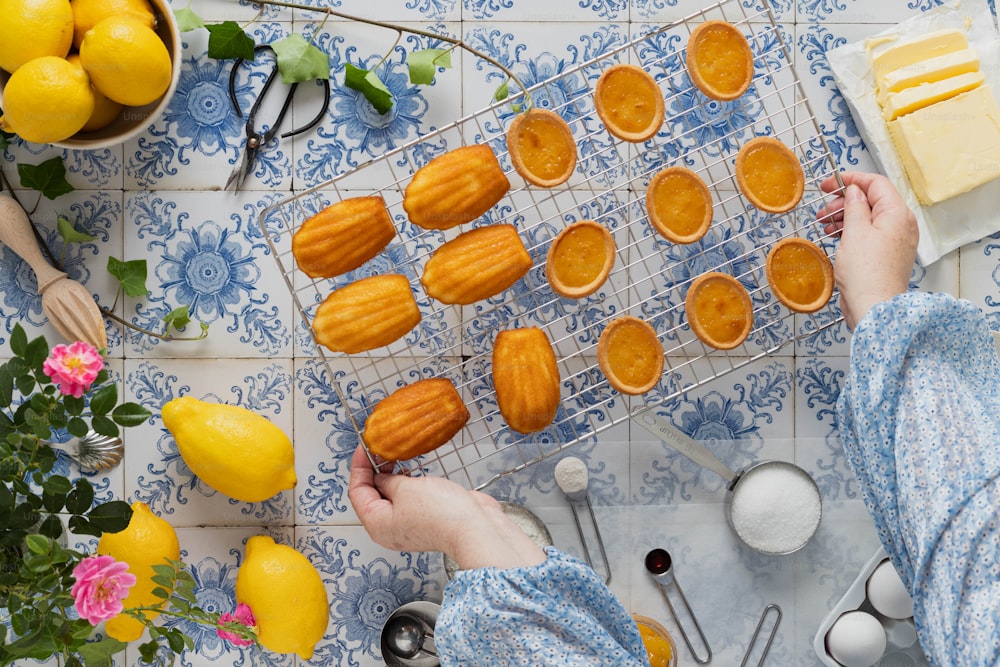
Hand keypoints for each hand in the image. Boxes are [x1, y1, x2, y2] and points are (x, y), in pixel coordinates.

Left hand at [348, 445, 545, 569]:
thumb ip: (388, 480)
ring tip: (395, 457)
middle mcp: (389, 528)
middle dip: (375, 471)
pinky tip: (413, 470)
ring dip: (392, 477)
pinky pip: (409, 500)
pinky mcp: (426, 520)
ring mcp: (408, 525)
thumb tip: (381, 477)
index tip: (365, 447)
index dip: (359, 467)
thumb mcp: (405, 488)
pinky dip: (408, 484)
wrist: (475, 527)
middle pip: (372, 496)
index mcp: (377, 524)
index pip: (357, 492)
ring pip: (392, 497)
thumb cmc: (440, 513)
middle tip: (380, 449)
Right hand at [817, 171, 917, 328]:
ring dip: (846, 217)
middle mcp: (902, 225)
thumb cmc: (866, 272)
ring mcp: (896, 241)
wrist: (873, 307)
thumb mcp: (854, 232)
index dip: (851, 180)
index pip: (876, 184)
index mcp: (897, 213)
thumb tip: (855, 192)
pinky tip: (836, 237)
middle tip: (823, 210)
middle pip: (872, 201)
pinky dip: (853, 231)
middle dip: (845, 202)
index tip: (829, 184)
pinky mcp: (888, 255)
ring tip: (825, 225)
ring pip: (869, 218)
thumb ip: (855, 206)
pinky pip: (870, 234)